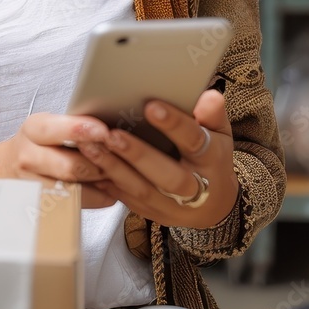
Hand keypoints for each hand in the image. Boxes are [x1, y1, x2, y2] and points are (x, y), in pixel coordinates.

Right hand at [0, 113, 118, 207]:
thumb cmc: (35, 143)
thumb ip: (73, 126)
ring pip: (75, 189)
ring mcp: (32, 184)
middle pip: (72, 166)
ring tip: (118, 177)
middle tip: (121, 160)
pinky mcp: (38, 205)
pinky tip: (107, 192)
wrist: (2, 169)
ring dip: (101, 185)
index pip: (58, 130)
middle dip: (101, 165)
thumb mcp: (47, 125)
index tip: (104, 131)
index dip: (82, 131)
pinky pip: (74, 205)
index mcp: (34, 129)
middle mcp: (29, 156)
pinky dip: (96, 199)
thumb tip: (111, 129)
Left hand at [75, 90, 238, 228]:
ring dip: (114, 168)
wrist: (213, 206)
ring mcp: (171, 205)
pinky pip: (126, 199)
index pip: (194, 141)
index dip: (174, 124)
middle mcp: (194, 188)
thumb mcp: (219, 133)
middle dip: (138, 155)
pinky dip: (106, 182)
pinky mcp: (151, 213)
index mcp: (211, 161)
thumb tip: (209, 96)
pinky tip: (88, 164)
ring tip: (91, 145)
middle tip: (113, 134)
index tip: (151, 105)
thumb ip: (212, 114)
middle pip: (167, 176)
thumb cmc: (211, 158)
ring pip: (141, 190)